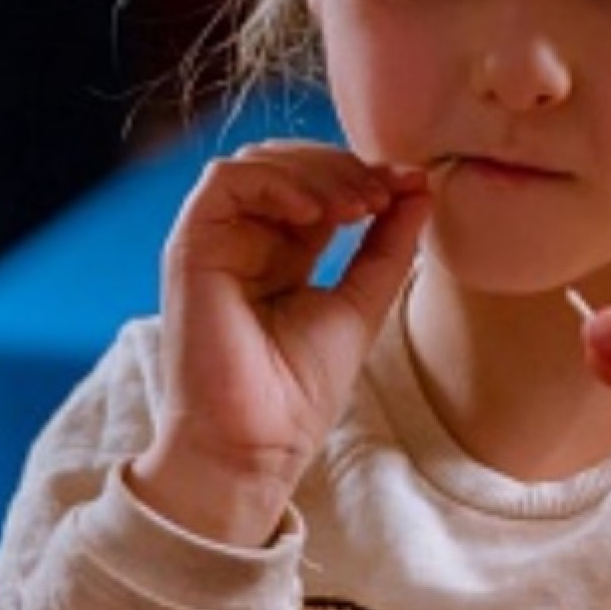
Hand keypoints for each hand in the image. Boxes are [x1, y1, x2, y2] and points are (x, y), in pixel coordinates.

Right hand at [130, 142, 430, 545]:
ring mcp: (215, 242)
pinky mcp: (191, 248)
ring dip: (316, 172)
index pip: (317, 184)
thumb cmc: (300, 392)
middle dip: (342, 167)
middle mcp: (244, 240)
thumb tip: (419, 186)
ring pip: (257, 162)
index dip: (363, 174)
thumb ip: (388, 245)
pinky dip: (274, 182)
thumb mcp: (362, 303)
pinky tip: (315, 214)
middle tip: (383, 195)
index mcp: (280, 251)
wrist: (257, 447)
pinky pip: (224, 182)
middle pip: (287, 163)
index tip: (410, 185)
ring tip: (358, 206)